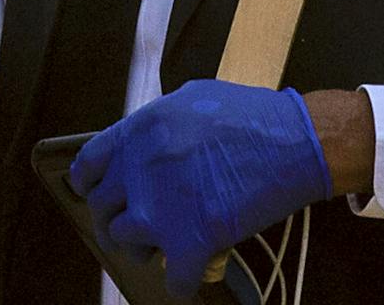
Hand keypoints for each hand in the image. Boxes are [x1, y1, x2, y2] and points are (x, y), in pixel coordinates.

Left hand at [69, 79, 333, 297]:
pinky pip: (173, 280)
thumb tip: (143, 144)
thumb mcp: (188, 100)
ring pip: (128, 245)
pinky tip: (193, 273)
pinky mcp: (191, 241)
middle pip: (103, 210)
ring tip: (166, 246)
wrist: (296, 141)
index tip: (97, 194)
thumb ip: (156, 126)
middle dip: (118, 221)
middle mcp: (138, 171)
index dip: (90, 185)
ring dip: (145, 250)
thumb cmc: (251, 115)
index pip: (87, 167)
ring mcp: (160, 209)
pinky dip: (182, 282)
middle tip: (137, 228)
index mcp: (136, 134)